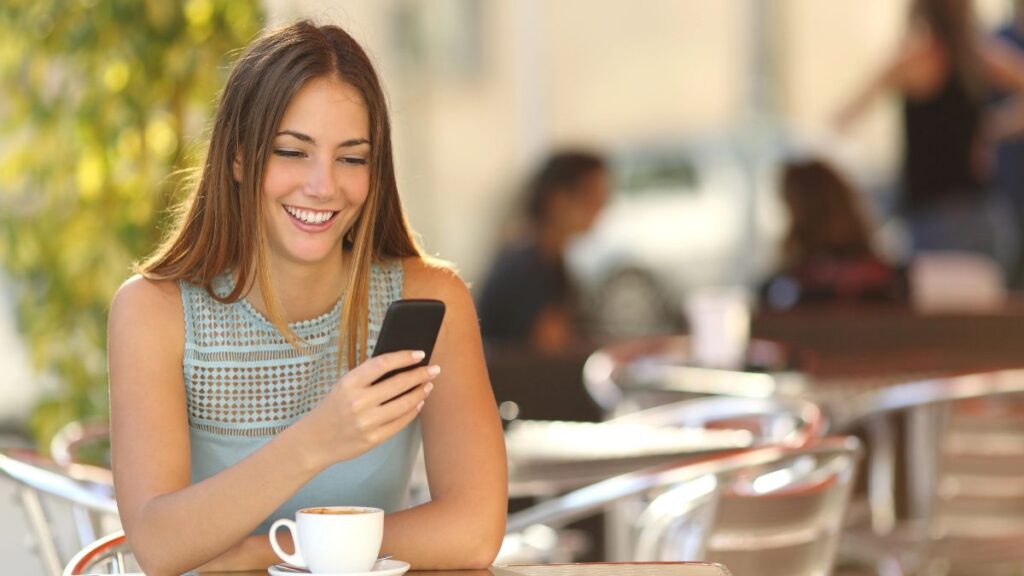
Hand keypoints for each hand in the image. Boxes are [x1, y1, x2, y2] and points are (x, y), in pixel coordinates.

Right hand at [302, 350, 437, 467]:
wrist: (316, 439)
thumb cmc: (334, 407)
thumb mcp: (344, 386)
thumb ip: (368, 377)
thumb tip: (402, 365)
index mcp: (349, 383)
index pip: (382, 364)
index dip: (404, 357)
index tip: (420, 354)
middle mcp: (358, 402)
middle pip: (399, 383)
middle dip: (421, 375)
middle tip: (434, 369)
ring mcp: (367, 422)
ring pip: (405, 404)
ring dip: (421, 392)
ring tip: (428, 385)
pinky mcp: (374, 438)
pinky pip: (401, 422)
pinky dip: (413, 410)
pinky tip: (419, 403)